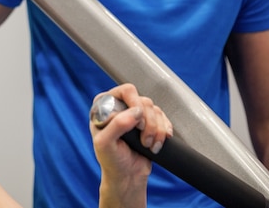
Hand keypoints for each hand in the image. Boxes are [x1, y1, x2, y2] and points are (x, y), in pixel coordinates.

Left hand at [90, 84, 171, 204]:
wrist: (126, 176)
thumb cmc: (111, 161)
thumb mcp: (105, 144)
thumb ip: (116, 125)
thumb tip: (135, 111)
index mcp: (104, 106)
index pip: (125, 91)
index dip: (135, 104)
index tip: (137, 124)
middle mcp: (120, 107)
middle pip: (144, 101)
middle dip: (148, 123)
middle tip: (143, 139)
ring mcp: (135, 115)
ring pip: (155, 110)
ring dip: (156, 130)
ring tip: (148, 145)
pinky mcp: (149, 124)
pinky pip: (163, 119)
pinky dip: (164, 131)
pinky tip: (159, 142)